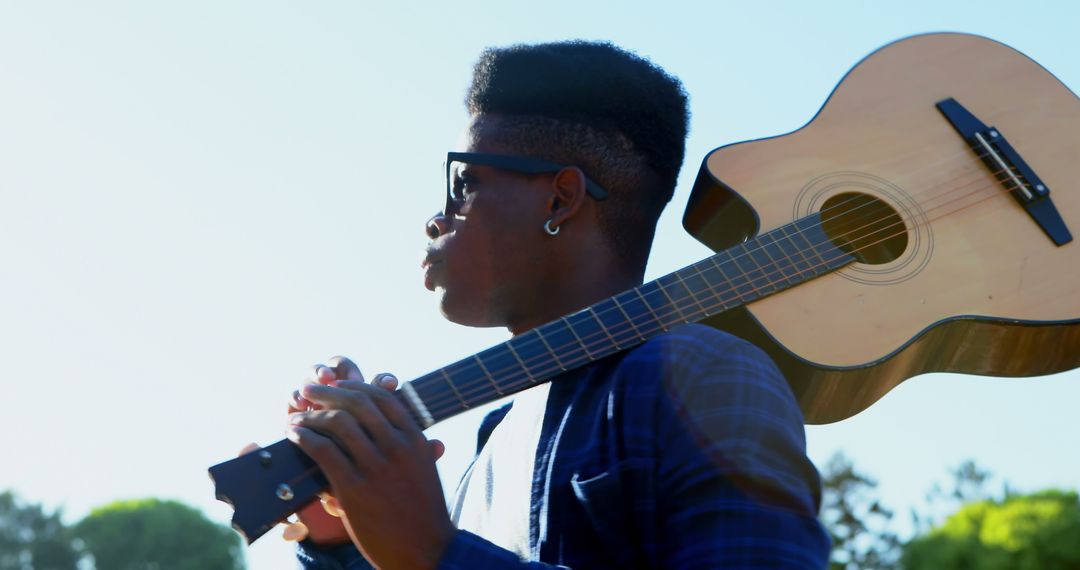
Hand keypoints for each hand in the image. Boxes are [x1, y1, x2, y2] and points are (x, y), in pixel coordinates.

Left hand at [287, 364, 454, 569]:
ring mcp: (376, 467)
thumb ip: (412, 446)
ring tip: (296, 418)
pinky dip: (305, 437)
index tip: (337, 385)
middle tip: (308, 389)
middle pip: (357, 404)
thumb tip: (391, 426)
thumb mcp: (424, 470)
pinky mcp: (355, 488)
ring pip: (338, 423)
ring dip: (310, 415)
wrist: (428, 550)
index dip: (355, 386)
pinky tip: (295, 435)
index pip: (382, 398)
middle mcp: (398, 447)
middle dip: (327, 392)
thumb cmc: (423, 512)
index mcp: (415, 440)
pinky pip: (324, 450)